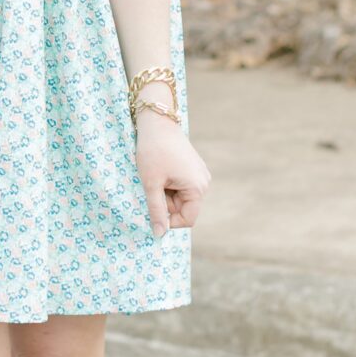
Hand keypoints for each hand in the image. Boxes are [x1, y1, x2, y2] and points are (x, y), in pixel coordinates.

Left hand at [135, 111, 210, 238]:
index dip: (169, 220)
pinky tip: (161, 170)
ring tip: (156, 176)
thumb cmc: (153, 152)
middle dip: (166, 203)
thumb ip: (156, 210)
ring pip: (181, 197)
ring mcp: (199, 174)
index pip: (187, 219)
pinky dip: (169, 184)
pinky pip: (181, 186)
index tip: (152, 208)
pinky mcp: (193, 167)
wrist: (157, 122)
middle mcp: (203, 182)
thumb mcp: (151, 184)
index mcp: (197, 187)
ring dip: (166, 193)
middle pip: (184, 208)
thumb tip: (159, 234)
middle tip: (152, 185)